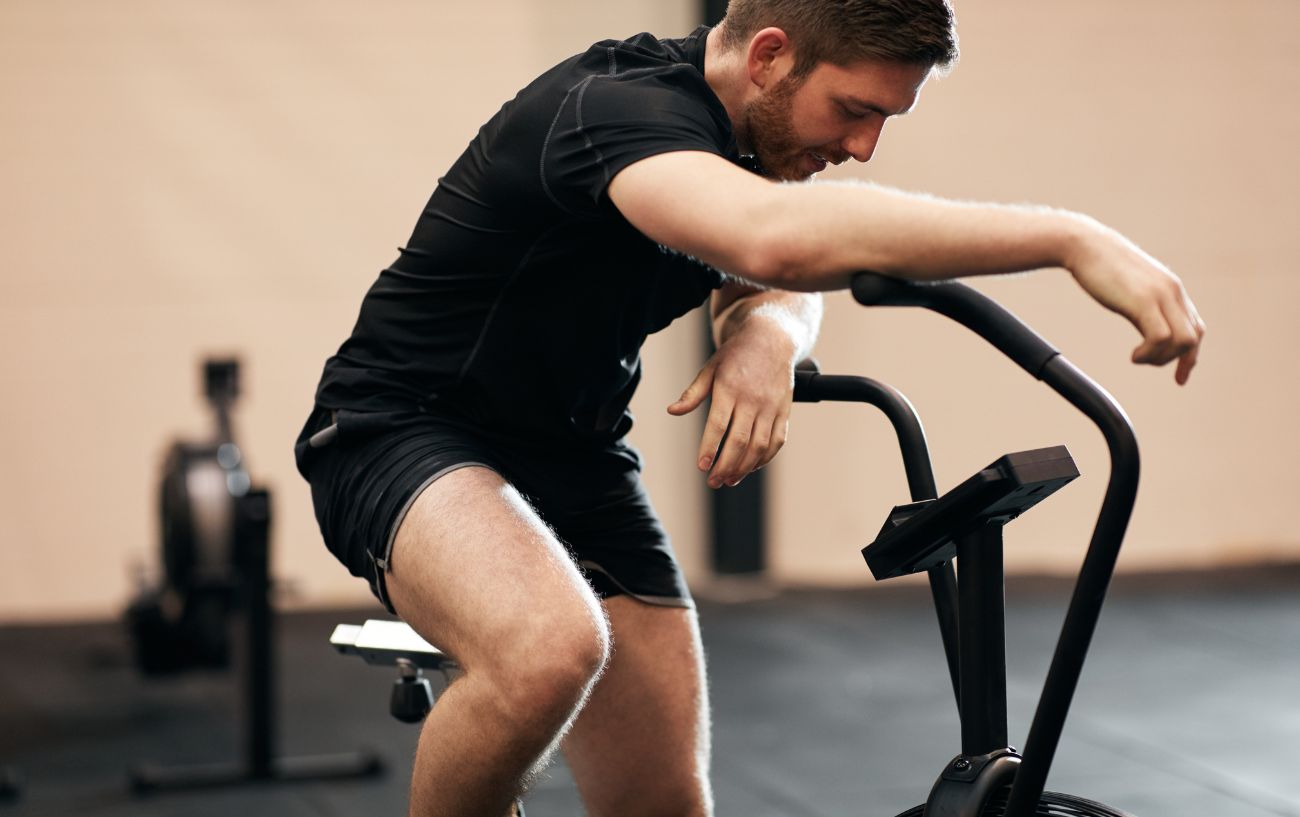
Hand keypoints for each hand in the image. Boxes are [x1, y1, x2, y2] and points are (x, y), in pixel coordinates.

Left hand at [667, 323, 795, 487]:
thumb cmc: (736, 355)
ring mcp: (770, 407)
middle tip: (713, 481)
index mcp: (730, 389)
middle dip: (725, 465)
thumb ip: (692, 393)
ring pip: (759, 445)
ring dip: (744, 467)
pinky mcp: (784, 412)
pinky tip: (751, 467)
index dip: (710, 448)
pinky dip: (765, 458)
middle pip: (740, 440)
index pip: (719, 425)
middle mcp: (752, 400)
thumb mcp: (710, 368)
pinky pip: (777, 441)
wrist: (772, 340)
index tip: (702, 466)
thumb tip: (672, 411)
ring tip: (729, 479)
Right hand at [1066, 220, 1205, 383]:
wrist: (1084, 244)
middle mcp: (1172, 292)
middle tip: (1147, 362)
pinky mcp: (1143, 301)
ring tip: (1138, 357)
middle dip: (1177, 361)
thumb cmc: (1099, 264)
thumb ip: (1142, 300)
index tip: (1178, 377)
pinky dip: (1150, 354)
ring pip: (1182, 341)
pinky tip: (1134, 356)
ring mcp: (1160, 296)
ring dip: (1161, 358)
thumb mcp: (1129, 284)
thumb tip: (1142, 315)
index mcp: (1170, 289)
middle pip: (1193, 338)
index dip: (1190, 356)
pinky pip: (1161, 338)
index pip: (1195, 328)